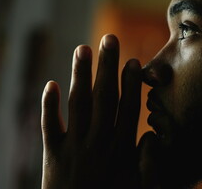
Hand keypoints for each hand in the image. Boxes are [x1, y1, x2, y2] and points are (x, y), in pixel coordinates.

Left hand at [40, 34, 143, 187]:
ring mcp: (73, 147)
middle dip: (107, 66)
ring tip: (82, 48)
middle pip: (104, 97)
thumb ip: (149, 163)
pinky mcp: (52, 155)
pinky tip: (50, 84)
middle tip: (109, 39)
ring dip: (80, 75)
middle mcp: (97, 142)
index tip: (133, 61)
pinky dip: (48, 105)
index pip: (127, 108)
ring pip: (78, 104)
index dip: (131, 83)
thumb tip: (152, 135)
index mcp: (120, 149)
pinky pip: (49, 126)